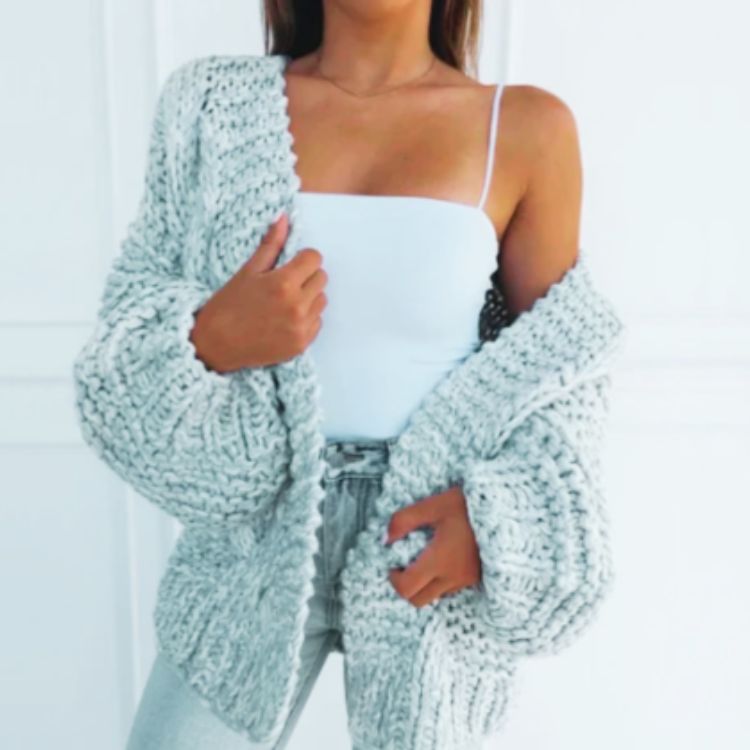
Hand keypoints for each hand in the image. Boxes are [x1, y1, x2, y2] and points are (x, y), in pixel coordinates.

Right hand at [190, 212, 328, 371]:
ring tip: (284, 302)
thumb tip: (284, 218)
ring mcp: (301, 327)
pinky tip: (285, 319)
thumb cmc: (228, 306)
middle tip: (284, 283)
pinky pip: (317, 322)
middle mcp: (297, 306)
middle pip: (321, 278)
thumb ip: (271, 244)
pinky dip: (306, 318)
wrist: (216, 345)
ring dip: (308, 297)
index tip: (290, 264)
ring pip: (321, 300)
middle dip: (306, 276)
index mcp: (283, 283)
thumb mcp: (248, 271)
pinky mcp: (302, 344)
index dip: (302, 258)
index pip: (314, 258)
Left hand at [384, 484, 481, 607]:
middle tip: (404, 565)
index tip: (393, 563)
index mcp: (439, 561)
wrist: (506, 509)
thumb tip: (386, 538)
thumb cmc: (468, 505)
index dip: (393, 579)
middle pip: (419, 600)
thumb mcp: (433, 505)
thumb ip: (404, 520)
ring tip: (424, 558)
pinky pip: (451, 588)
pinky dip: (440, 580)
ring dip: (424, 584)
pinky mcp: (477, 577)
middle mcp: (453, 577)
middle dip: (406, 587)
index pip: (407, 589)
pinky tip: (442, 558)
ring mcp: (466, 580)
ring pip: (436, 596)